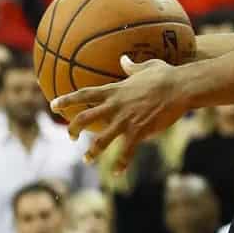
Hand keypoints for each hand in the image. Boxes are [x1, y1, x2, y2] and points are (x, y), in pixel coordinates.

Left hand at [50, 55, 188, 171]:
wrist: (180, 88)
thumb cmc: (167, 75)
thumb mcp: (147, 67)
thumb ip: (132, 66)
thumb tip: (124, 59)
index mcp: (115, 90)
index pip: (84, 94)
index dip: (66, 100)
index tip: (53, 105)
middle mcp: (115, 106)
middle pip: (84, 118)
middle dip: (73, 128)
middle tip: (70, 136)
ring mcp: (125, 120)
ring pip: (100, 140)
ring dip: (91, 152)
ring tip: (86, 160)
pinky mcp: (139, 131)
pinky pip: (126, 151)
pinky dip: (121, 163)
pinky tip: (118, 172)